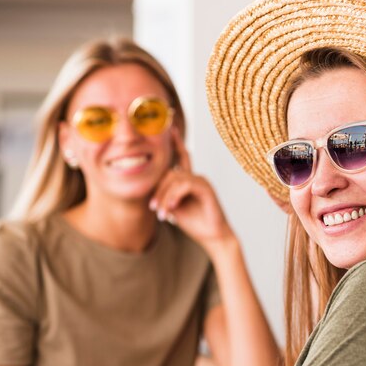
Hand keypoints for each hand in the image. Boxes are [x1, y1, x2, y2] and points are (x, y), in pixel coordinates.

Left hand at [150, 128, 234, 252]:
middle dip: (158, 191)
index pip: (181, 157)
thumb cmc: (195, 224)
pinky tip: (171, 209)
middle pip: (170, 173)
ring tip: (161, 213)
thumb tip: (152, 192)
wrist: (212, 237)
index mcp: (189, 180)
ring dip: (164, 196)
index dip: (176, 143)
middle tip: (153, 208)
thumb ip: (165, 195)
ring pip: (175, 179)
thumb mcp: (174, 208)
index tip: (170, 128)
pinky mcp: (206, 188)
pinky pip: (184, 185)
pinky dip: (174, 197)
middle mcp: (196, 177)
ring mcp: (202, 181)